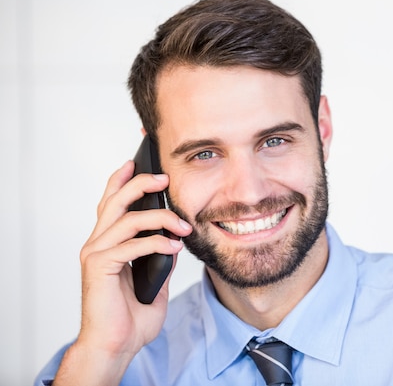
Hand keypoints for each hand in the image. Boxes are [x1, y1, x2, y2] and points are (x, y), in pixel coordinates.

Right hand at [54, 160, 192, 384]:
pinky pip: (132, 245)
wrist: (117, 345)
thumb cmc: (132, 316)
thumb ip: (160, 256)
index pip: (112, 202)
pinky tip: (174, 247)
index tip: (138, 160)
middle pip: (115, 200)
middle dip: (140, 183)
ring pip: (127, 218)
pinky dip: (157, 242)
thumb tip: (175, 238)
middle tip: (164, 177)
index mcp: (107, 243)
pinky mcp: (99, 267)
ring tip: (183, 225)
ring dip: (161, 217)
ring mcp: (95, 254)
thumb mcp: (155, 279)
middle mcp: (97, 243)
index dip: (122, 178)